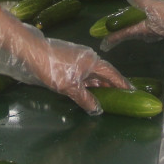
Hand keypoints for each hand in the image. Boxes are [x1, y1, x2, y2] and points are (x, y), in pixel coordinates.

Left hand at [0, 12, 130, 113]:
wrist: (30, 52)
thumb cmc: (53, 68)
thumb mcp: (70, 87)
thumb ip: (86, 99)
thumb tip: (98, 110)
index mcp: (93, 61)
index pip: (113, 74)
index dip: (123, 85)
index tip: (134, 94)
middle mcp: (87, 59)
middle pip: (104, 75)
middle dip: (112, 87)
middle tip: (123, 100)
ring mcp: (76, 61)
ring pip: (92, 77)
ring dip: (99, 88)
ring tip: (108, 100)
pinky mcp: (66, 64)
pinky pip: (82, 77)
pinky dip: (87, 86)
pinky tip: (88, 95)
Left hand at [103, 0, 163, 49]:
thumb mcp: (152, 5)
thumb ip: (140, 0)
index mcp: (143, 29)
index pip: (125, 35)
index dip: (113, 39)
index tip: (103, 45)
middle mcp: (150, 32)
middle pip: (133, 34)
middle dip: (124, 34)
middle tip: (114, 32)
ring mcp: (158, 29)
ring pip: (142, 30)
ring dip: (134, 28)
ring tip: (128, 22)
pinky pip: (151, 24)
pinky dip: (145, 20)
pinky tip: (148, 14)